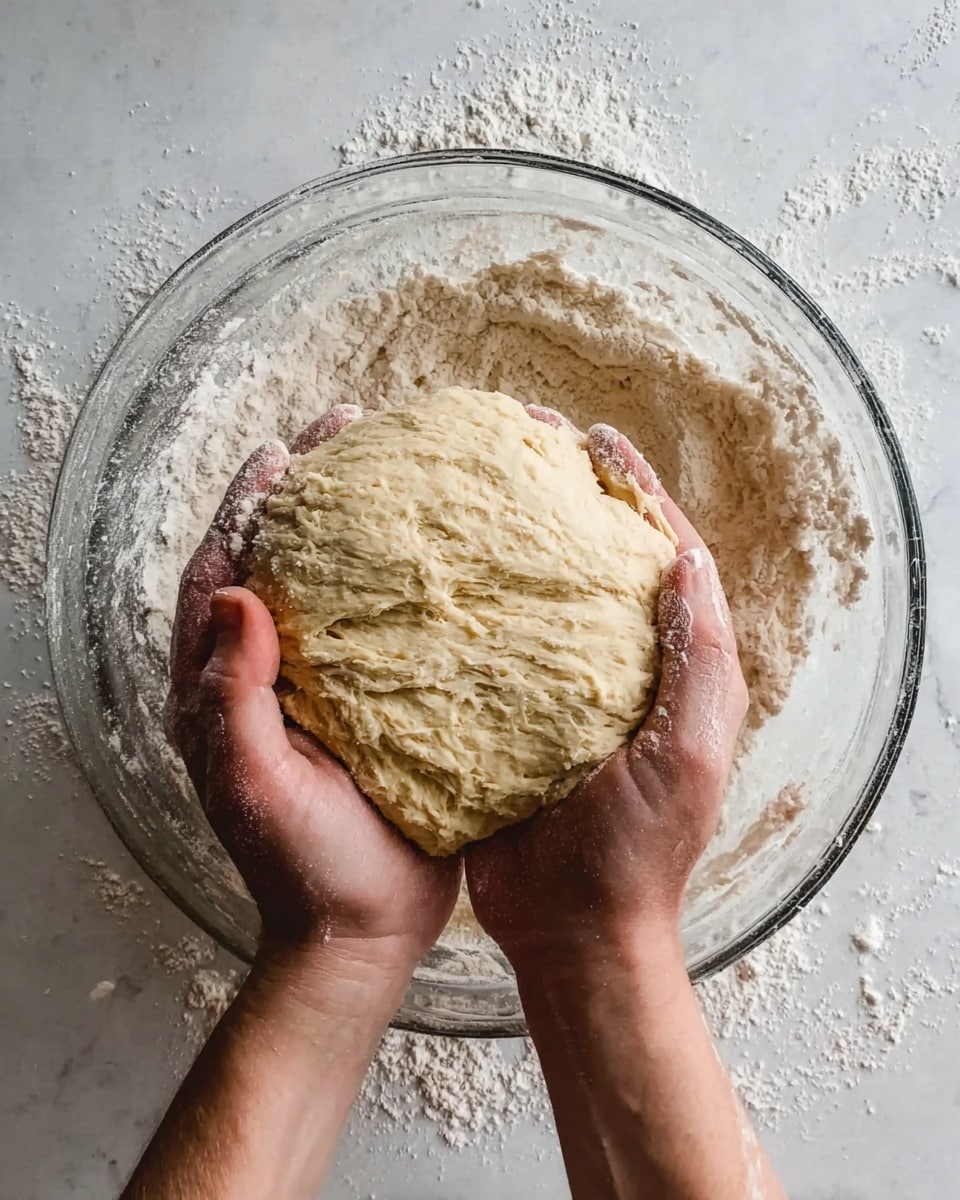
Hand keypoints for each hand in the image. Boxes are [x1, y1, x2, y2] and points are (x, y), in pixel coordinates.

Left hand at [165, 405, 460, 978]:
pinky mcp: (375, 708)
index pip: (220, 576)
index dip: (246, 507)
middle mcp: (267, 679)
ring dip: (355, 528)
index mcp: (222, 692)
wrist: (364, 931)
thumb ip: (233, 696)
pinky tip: (439, 558)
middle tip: (348, 433)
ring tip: (395, 471)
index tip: (283, 454)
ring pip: (330, 588)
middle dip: (304, 494)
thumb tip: (234, 594)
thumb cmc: (304, 868)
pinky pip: (381, 629)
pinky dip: (401, 584)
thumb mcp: (257, 784)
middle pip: (275, 563)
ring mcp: (322, 691)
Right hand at [466, 412, 747, 964]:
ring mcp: (563, 689)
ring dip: (518, 534)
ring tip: (476, 482)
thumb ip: (696, 658)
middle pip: (601, 557)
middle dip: (570, 492)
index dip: (635, 489)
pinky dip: (477, 598)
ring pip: (545, 590)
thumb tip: (686, 557)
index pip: (664, 553)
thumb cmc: (637, 849)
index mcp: (673, 667)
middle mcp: (620, 666)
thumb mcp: (685, 751)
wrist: (572, 929)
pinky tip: (440, 570)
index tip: (596, 439)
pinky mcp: (512, 714)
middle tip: (525, 439)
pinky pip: (496, 639)